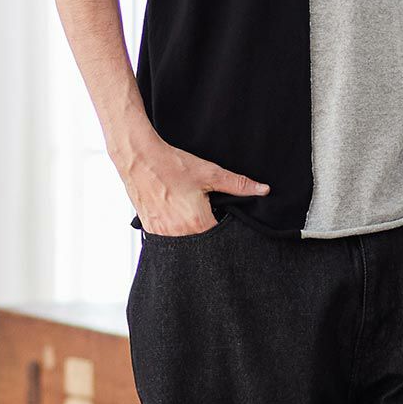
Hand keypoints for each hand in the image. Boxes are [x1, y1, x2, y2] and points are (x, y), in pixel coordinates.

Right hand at [124, 138, 270, 236]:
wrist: (139, 159)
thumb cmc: (172, 165)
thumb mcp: (210, 173)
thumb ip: (238, 185)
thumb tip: (263, 190)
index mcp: (197, 223)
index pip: (221, 239)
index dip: (227, 231)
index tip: (226, 220)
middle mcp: (179, 234)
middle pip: (203, 244)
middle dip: (209, 233)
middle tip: (206, 212)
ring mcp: (163, 234)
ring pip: (186, 243)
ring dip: (191, 233)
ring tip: (190, 213)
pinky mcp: (151, 230)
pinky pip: (169, 239)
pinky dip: (176, 230)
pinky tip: (176, 215)